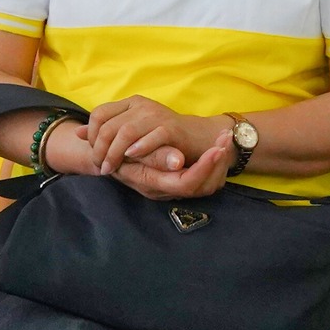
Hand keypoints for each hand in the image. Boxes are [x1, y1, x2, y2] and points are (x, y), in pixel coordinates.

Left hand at [85, 95, 227, 173]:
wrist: (197, 137)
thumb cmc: (162, 138)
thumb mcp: (132, 132)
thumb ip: (106, 131)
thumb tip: (77, 133)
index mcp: (130, 104)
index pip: (99, 114)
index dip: (92, 135)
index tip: (94, 154)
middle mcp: (141, 106)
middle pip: (109, 126)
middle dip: (100, 150)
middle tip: (100, 167)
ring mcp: (156, 115)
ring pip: (126, 132)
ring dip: (114, 154)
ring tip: (111, 169)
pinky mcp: (171, 127)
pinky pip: (151, 136)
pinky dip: (139, 148)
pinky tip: (132, 158)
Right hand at [108, 128, 233, 199]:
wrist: (104, 161)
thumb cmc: (114, 156)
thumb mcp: (130, 155)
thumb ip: (153, 157)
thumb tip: (179, 160)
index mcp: (156, 184)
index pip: (188, 183)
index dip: (205, 168)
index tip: (217, 148)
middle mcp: (167, 191)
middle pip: (202, 186)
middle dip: (217, 163)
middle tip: (225, 138)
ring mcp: (174, 188)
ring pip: (207, 185)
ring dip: (219, 162)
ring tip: (224, 138)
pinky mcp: (179, 181)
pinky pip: (205, 180)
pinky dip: (215, 164)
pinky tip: (218, 146)